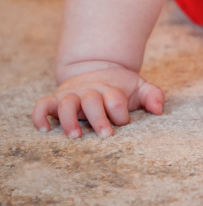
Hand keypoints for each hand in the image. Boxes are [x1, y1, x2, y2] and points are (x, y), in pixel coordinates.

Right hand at [32, 67, 164, 137]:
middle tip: (107, 135)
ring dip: (69, 119)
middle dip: (98, 118)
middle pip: (91, 101)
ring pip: (65, 104)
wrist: (98, 69)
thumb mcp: (138, 87)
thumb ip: (152, 95)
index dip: (120, 112)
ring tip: (75, 136)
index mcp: (110, 88)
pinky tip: (45, 130)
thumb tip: (159, 109)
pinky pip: (42, 105)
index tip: (124, 121)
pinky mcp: (55, 99)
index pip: (115, 99)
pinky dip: (40, 115)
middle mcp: (89, 91)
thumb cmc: (119, 87)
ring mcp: (71, 94)